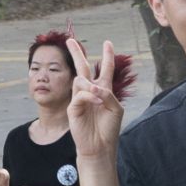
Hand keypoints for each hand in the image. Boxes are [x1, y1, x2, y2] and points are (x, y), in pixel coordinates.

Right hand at [66, 37, 124, 157]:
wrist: (99, 146)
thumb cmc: (109, 128)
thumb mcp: (115, 108)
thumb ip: (108, 93)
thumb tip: (93, 86)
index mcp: (103, 90)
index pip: (105, 69)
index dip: (107, 56)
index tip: (108, 43)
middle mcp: (90, 92)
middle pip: (83, 68)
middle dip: (76, 53)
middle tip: (70, 40)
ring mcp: (79, 99)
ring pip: (81, 80)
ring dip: (91, 86)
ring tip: (99, 98)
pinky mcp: (72, 107)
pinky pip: (79, 94)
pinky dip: (89, 96)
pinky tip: (96, 101)